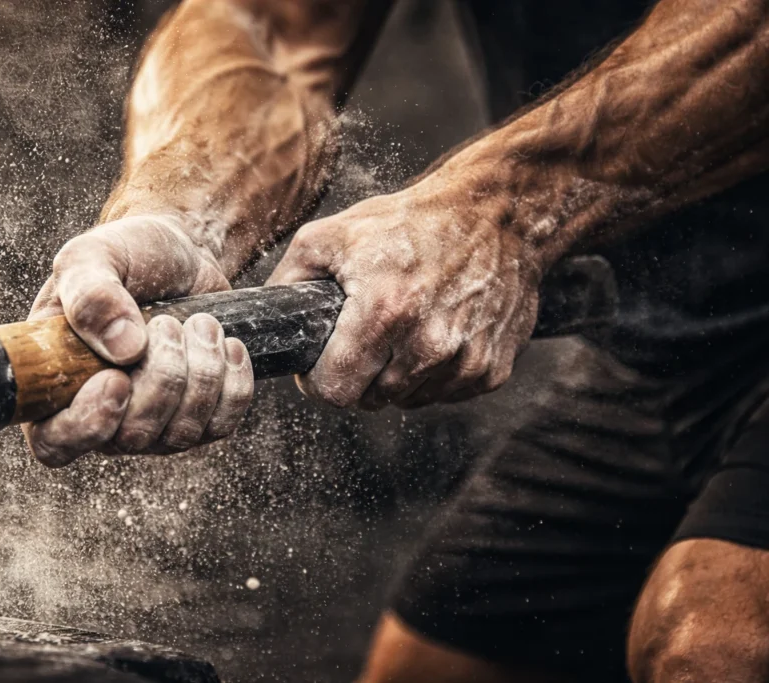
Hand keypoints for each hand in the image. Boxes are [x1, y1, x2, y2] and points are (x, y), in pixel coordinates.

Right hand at [26, 214, 253, 465]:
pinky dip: (232, 383)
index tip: (116, 379)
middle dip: (162, 377)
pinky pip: (221, 424)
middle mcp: (102, 416)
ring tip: (200, 322)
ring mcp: (153, 425)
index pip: (54, 442)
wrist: (182, 253)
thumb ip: (91, 294)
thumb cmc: (127, 256)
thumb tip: (123, 349)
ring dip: (201, 373)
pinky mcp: (200, 419)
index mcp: (57, 384)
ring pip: (181, 434)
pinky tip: (226, 344)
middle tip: (167, 322)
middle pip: (132, 437)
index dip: (86, 425)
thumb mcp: (95, 256)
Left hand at [267, 176, 543, 409]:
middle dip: (358, 375)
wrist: (498, 213)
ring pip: (407, 400)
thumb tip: (270, 320)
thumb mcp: (332, 235)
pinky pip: (445, 393)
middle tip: (363, 338)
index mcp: (384, 311)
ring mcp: (465, 360)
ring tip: (403, 328)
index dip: (319, 379)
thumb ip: (288, 280)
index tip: (323, 362)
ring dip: (396, 376)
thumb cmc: (413, 221)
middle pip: (369, 400)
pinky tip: (435, 331)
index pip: (335, 391)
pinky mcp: (492, 368)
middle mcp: (428, 344)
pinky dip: (434, 373)